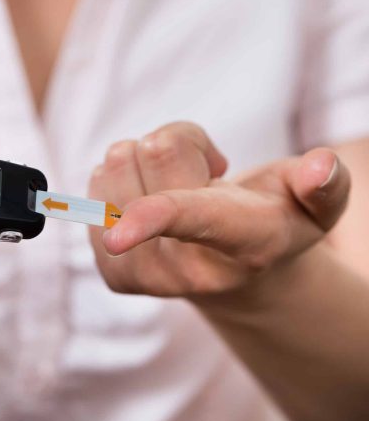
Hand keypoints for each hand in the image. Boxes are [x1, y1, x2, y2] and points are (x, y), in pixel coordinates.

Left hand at [88, 122, 350, 299]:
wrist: (237, 276)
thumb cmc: (273, 219)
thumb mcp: (314, 205)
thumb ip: (325, 186)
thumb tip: (321, 168)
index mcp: (243, 244)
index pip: (192, 217)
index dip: (151, 218)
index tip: (118, 235)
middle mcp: (188, 268)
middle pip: (151, 151)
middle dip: (178, 144)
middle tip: (204, 174)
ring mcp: (145, 276)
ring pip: (115, 162)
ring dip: (146, 162)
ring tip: (179, 189)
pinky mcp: (113, 275)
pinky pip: (94, 186)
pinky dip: (123, 183)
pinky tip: (153, 206)